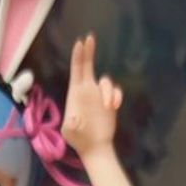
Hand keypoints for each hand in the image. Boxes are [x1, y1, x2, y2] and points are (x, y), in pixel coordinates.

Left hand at [62, 33, 121, 156]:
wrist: (94, 148)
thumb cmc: (79, 139)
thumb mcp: (70, 133)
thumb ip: (70, 124)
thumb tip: (74, 118)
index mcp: (75, 94)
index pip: (77, 71)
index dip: (78, 57)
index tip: (80, 43)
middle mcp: (87, 90)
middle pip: (88, 66)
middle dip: (89, 52)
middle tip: (90, 37)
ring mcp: (99, 95)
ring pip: (107, 82)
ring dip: (109, 92)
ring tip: (108, 106)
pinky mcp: (110, 102)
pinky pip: (116, 92)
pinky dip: (116, 97)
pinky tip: (113, 107)